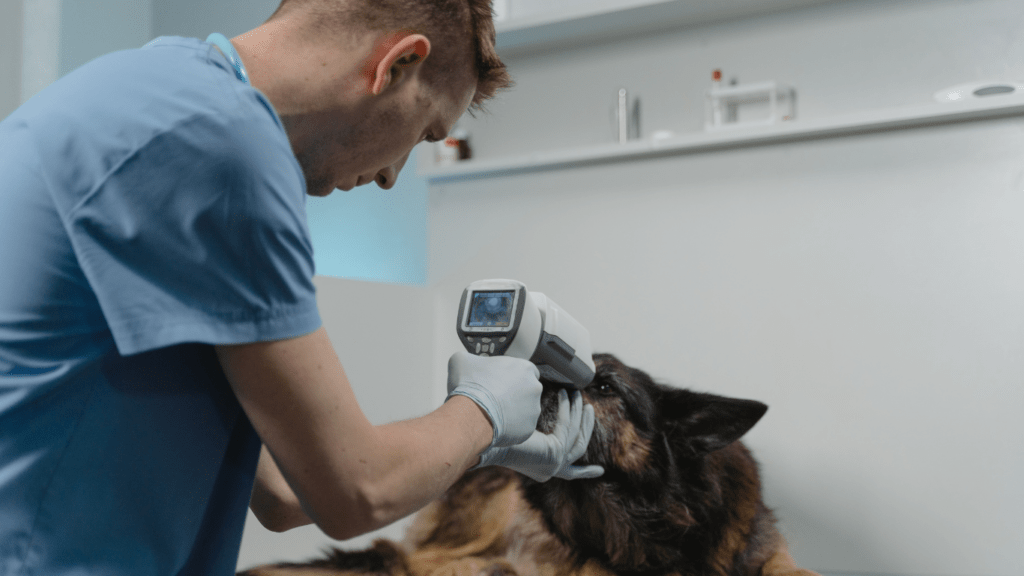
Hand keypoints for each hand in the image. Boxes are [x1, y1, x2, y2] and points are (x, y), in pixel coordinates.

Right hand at [446, 351, 542, 446]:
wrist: (470, 413)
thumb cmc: (468, 385)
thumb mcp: (461, 361)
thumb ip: (470, 359)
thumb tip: (467, 362)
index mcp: (524, 367)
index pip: (525, 370)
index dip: (512, 376)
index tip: (500, 381)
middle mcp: (534, 387)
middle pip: (527, 390)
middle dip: (515, 394)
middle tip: (496, 398)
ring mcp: (534, 409)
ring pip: (526, 410)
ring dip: (514, 411)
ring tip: (494, 414)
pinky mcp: (529, 427)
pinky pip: (521, 427)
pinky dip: (511, 427)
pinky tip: (496, 424)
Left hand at [475, 389, 603, 481]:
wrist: (483, 438)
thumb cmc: (495, 432)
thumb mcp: (522, 432)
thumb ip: (534, 430)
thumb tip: (536, 407)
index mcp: (541, 469)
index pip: (570, 474)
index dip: (585, 473)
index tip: (600, 471)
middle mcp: (549, 470)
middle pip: (578, 448)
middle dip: (586, 428)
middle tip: (589, 407)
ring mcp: (553, 464)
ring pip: (576, 437)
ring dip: (579, 414)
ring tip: (578, 394)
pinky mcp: (554, 453)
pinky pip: (567, 428)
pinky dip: (568, 409)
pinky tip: (564, 394)